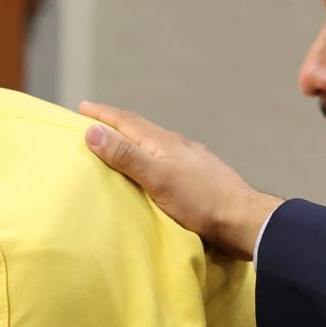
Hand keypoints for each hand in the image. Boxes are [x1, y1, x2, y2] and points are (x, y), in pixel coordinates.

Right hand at [79, 102, 282, 258]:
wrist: (243, 220)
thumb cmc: (200, 202)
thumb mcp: (158, 178)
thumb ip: (126, 156)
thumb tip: (93, 130)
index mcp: (164, 142)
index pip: (127, 121)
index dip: (103, 114)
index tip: (82, 107)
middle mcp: (177, 146)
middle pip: (141, 129)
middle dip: (115, 124)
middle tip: (94, 122)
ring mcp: (191, 160)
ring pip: (154, 144)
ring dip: (132, 140)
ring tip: (118, 145)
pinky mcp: (199, 176)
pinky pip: (166, 158)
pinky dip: (149, 157)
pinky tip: (152, 168)